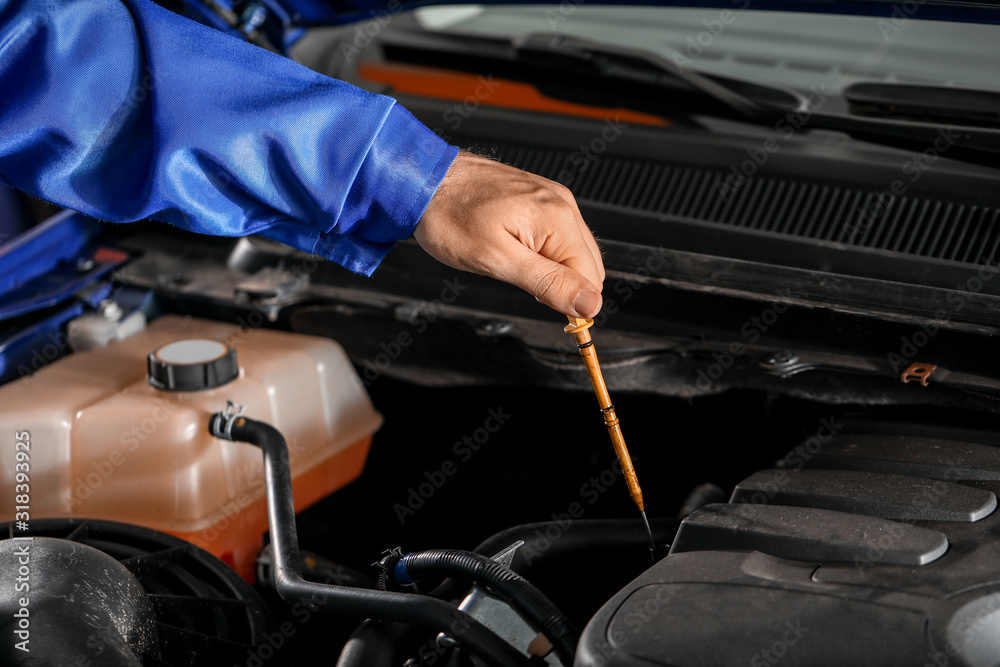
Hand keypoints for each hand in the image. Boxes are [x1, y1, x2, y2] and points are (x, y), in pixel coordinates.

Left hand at [414, 152, 604, 317]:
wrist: (424, 179)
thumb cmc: (450, 216)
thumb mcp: (497, 260)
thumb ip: (548, 283)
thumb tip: (589, 303)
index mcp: (558, 220)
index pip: (592, 278)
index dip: (570, 302)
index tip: (539, 303)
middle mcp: (562, 204)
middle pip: (588, 266)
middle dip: (561, 284)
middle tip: (518, 280)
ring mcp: (552, 198)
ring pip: (573, 252)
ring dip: (549, 269)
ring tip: (511, 261)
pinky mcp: (539, 198)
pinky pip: (557, 236)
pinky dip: (541, 252)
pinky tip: (512, 248)